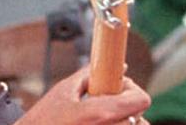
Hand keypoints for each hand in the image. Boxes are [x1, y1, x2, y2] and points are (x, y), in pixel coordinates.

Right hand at [15, 66, 150, 124]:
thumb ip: (90, 75)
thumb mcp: (64, 91)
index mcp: (102, 114)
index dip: (132, 91)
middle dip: (126, 109)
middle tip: (105, 105)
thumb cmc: (44, 120)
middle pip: (139, 119)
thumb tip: (113, 65)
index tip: (118, 89)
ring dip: (122, 122)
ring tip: (98, 119)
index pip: (141, 99)